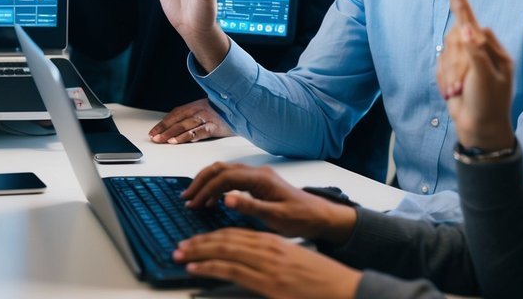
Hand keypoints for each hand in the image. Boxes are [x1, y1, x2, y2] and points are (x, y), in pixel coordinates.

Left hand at [148, 99, 232, 143]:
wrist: (240, 110)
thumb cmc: (219, 113)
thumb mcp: (202, 112)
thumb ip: (189, 118)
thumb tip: (172, 130)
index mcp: (193, 106)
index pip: (173, 115)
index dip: (162, 124)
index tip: (152, 132)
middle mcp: (198, 110)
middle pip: (178, 120)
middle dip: (164, 130)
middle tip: (155, 138)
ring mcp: (206, 117)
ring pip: (186, 126)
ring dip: (174, 133)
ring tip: (165, 140)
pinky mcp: (215, 126)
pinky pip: (199, 131)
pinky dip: (189, 136)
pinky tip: (180, 140)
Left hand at [173, 229, 361, 298]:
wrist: (344, 288)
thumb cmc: (320, 279)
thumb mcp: (290, 262)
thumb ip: (268, 259)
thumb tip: (247, 262)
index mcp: (272, 242)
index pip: (234, 234)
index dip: (211, 236)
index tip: (195, 240)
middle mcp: (266, 248)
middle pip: (224, 239)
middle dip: (198, 242)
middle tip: (179, 246)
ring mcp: (266, 264)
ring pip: (223, 251)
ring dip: (197, 251)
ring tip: (180, 254)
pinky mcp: (267, 282)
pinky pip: (230, 269)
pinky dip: (208, 266)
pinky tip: (195, 268)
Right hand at [181, 163, 357, 241]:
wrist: (321, 216)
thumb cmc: (302, 218)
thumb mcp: (277, 218)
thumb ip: (251, 208)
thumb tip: (226, 199)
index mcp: (260, 179)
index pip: (225, 177)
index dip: (206, 188)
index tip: (193, 202)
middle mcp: (257, 173)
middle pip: (220, 168)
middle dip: (200, 181)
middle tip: (187, 198)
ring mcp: (257, 176)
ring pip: (224, 171)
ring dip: (206, 182)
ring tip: (194, 199)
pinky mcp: (257, 183)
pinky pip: (231, 178)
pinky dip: (216, 186)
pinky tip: (212, 200)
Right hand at [435, 0, 515, 150]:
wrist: (479, 127)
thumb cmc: (489, 103)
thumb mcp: (487, 78)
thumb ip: (475, 52)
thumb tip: (466, 30)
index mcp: (487, 41)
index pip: (466, 7)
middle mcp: (474, 42)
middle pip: (450, 37)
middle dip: (453, 64)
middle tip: (462, 87)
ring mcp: (462, 54)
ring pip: (443, 52)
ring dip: (449, 76)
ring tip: (459, 92)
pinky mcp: (450, 66)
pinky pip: (438, 65)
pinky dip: (443, 80)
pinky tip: (453, 93)